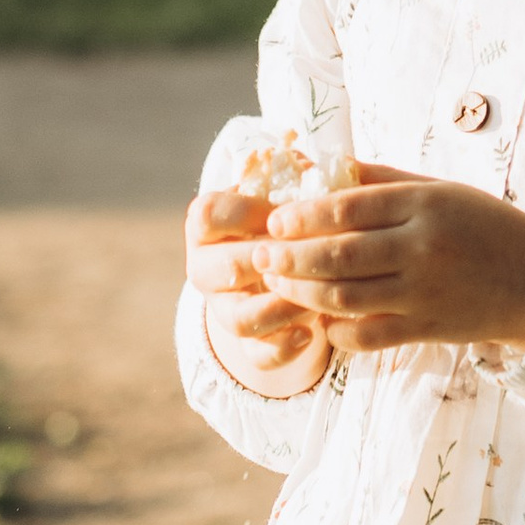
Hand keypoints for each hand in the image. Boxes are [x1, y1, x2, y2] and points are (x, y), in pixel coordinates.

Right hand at [186, 190, 333, 395]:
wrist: (277, 267)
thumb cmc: (285, 217)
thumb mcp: (284, 191)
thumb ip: (295, 176)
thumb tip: (320, 169)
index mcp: (206, 224)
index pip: (210, 214)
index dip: (247, 212)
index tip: (285, 213)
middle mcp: (204, 268)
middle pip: (225, 269)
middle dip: (271, 262)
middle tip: (310, 255)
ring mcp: (222, 309)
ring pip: (239, 318)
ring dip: (280, 307)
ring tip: (315, 296)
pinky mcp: (245, 343)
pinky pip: (258, 355)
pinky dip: (284, 348)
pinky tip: (312, 333)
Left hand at [260, 163, 524, 355]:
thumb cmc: (482, 225)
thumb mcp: (438, 189)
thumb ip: (381, 179)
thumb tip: (323, 164)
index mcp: (423, 206)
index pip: (348, 209)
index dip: (302, 217)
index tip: (274, 222)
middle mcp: (422, 250)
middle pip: (337, 258)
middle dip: (288, 260)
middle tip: (259, 259)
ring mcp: (423, 293)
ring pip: (344, 299)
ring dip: (301, 294)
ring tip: (278, 285)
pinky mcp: (427, 329)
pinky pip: (368, 336)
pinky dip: (336, 330)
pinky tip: (320, 319)